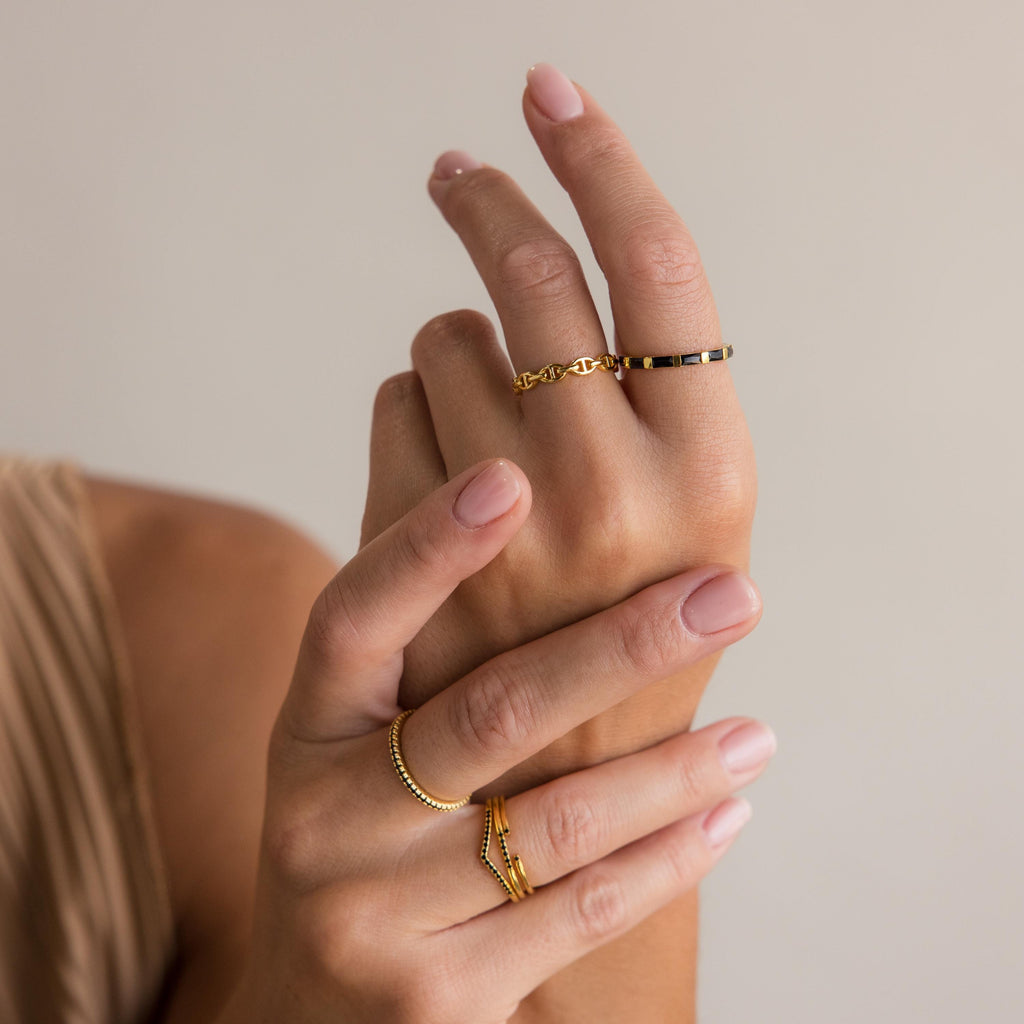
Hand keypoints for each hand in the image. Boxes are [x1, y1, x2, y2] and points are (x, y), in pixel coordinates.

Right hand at [222, 462, 772, 1023]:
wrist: (317, 1010)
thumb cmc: (362, 831)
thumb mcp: (356, 740)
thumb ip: (421, 644)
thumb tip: (510, 490)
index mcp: (309, 727)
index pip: (356, 616)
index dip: (425, 549)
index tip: (512, 477)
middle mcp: (325, 816)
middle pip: (488, 714)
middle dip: (621, 650)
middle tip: (728, 595)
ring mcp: (372, 915)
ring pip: (555, 825)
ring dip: (673, 772)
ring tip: (759, 734)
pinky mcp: (436, 999)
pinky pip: (578, 916)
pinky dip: (665, 860)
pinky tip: (726, 816)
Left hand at [363, 65, 756, 793]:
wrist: (568, 774)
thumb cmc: (645, 627)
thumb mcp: (699, 516)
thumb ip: (654, 395)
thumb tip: (567, 249)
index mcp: (713, 468)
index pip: (654, 263)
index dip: (599, 159)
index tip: (548, 90)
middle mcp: (614, 485)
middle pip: (529, 278)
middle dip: (487, 203)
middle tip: (460, 171)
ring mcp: (506, 523)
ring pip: (442, 336)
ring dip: (454, 349)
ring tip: (488, 425)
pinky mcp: (416, 552)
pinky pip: (391, 398)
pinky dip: (411, 405)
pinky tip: (446, 474)